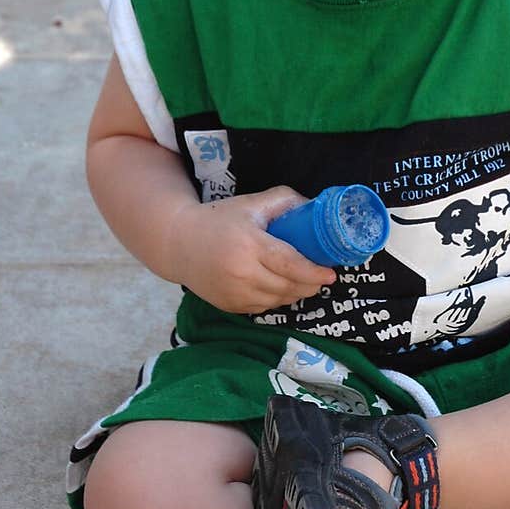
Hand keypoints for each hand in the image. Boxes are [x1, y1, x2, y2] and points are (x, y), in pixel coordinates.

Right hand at [171, 185, 335, 315]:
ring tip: (306, 281)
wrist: (178, 243)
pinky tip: (282, 287)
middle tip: (323, 277)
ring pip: (278, 300)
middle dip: (311, 284)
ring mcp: (234, 293)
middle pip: (288, 286)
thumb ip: (284, 201)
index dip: (314, 271)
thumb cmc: (218, 220)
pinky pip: (263, 307)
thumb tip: (314, 207)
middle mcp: (241, 273)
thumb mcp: (251, 204)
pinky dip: (277, 299)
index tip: (331, 273)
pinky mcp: (229, 306)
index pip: (290, 264)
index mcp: (249, 245)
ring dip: (296, 293)